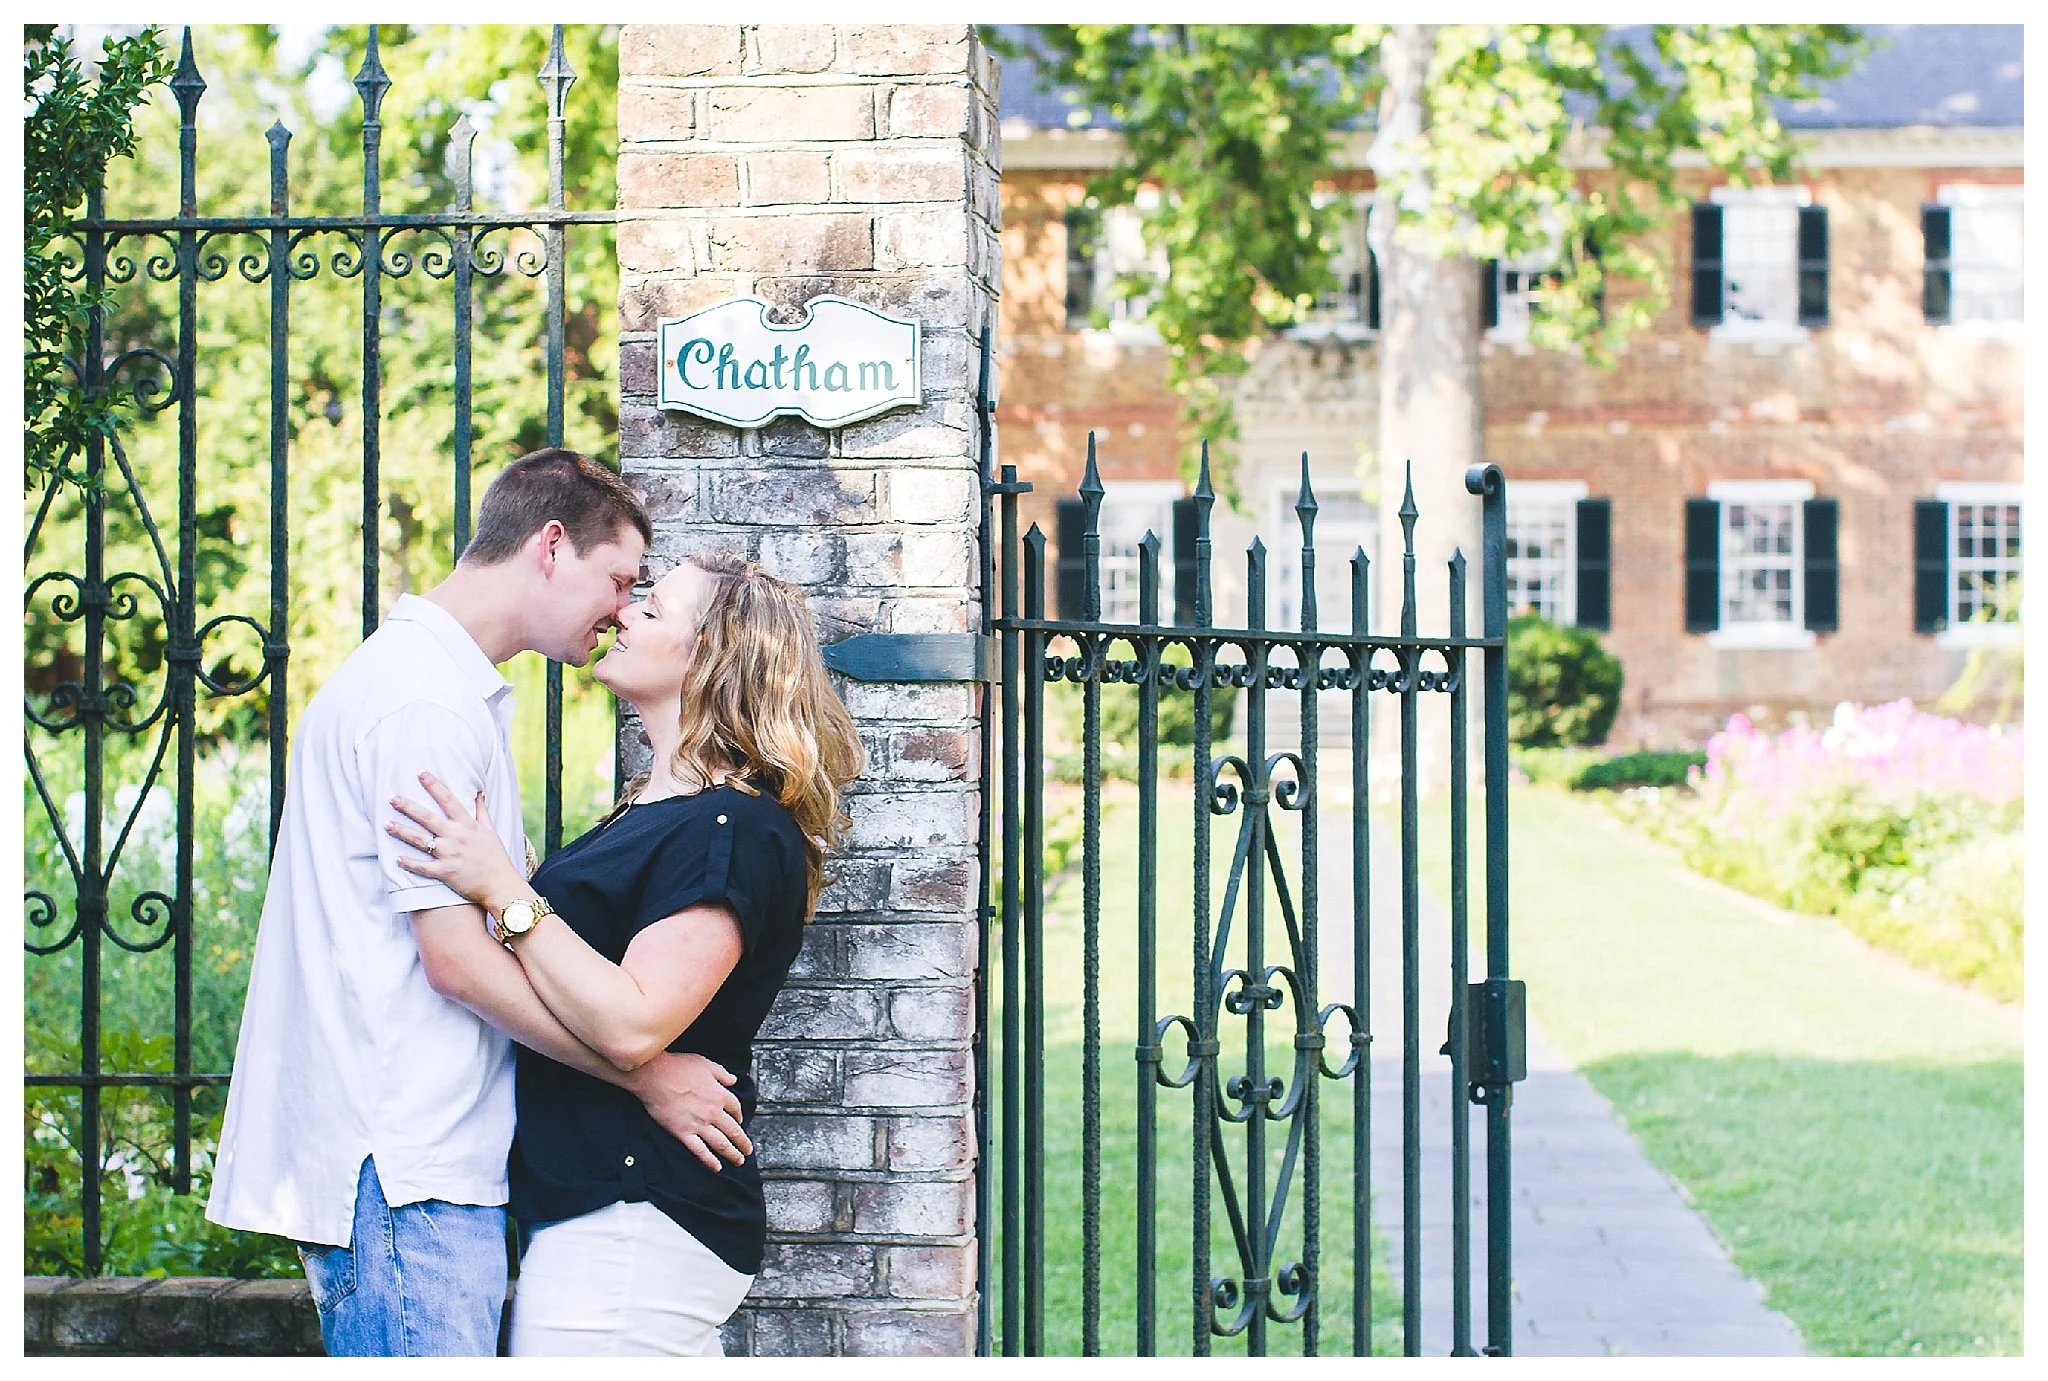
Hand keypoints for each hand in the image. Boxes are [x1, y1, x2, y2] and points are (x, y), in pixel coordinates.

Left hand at [387, 771, 525, 909]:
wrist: (500, 884)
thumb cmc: (496, 857)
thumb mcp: (490, 831)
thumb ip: (481, 811)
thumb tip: (478, 792)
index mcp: (468, 825)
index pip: (449, 799)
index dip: (434, 785)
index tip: (421, 773)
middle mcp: (456, 836)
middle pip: (428, 818)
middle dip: (409, 806)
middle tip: (392, 798)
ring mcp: (449, 854)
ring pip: (420, 840)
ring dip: (402, 832)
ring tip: (387, 824)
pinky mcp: (445, 872)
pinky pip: (423, 866)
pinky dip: (409, 863)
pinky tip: (397, 858)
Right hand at [629, 1052, 752, 1171]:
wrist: (654, 1076)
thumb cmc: (678, 1067)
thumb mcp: (705, 1064)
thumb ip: (722, 1073)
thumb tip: (733, 1080)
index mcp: (720, 1094)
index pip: (736, 1109)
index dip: (739, 1116)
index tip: (740, 1122)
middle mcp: (713, 1112)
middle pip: (733, 1130)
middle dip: (743, 1142)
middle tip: (748, 1150)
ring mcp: (699, 1124)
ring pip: (721, 1144)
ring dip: (732, 1154)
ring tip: (739, 1161)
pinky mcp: (683, 1133)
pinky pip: (700, 1151)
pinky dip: (710, 1161)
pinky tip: (717, 1167)